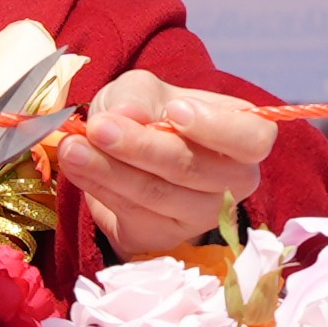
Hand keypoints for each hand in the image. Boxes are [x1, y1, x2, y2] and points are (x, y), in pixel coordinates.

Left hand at [69, 68, 272, 256]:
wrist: (127, 155)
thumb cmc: (151, 115)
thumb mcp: (144, 90)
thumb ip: (138, 94)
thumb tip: (129, 114)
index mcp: (245, 136)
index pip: (253, 138)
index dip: (216, 128)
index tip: (174, 111)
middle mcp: (234, 181)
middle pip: (195, 169)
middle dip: (142, 147)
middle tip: (99, 127)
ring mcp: (202, 215)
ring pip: (158, 195)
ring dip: (110, 170)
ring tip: (73, 147)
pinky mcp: (166, 236)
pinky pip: (132, 213)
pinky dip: (99, 187)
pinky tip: (78, 167)